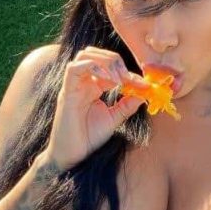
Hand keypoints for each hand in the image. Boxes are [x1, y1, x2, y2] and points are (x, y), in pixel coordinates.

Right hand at [46, 46, 147, 170]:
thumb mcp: (113, 119)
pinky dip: (93, 67)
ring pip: (85, 55)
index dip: (128, 73)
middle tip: (129, 78)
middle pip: (96, 54)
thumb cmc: (88, 138)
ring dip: (105, 61)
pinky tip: (109, 80)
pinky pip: (74, 69)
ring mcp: (73, 85)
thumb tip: (144, 93)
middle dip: (115, 60)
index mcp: (93, 86)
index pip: (109, 68)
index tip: (144, 84)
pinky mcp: (67, 92)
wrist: (72, 155)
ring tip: (119, 78)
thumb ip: (127, 105)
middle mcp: (82, 82)